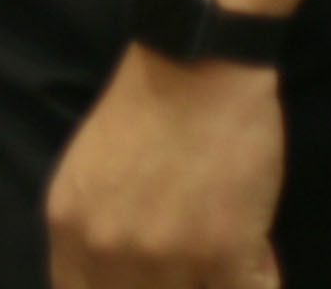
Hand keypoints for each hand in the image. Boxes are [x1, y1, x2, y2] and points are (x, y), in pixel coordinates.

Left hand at [46, 47, 283, 288]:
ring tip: (231, 249)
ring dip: (219, 278)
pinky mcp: (223, 253)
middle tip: (200, 264)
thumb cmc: (147, 110)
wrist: (199, 63)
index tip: (154, 279)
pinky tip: (257, 248)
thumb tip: (117, 282)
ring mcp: (165, 255)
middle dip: (180, 284)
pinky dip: (261, 278)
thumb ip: (94, 238)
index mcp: (70, 232)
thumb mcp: (89, 178)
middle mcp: (108, 250)